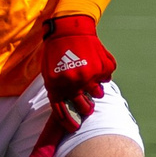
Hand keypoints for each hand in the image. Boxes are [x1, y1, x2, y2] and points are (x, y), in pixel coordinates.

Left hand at [40, 13, 114, 129]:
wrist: (69, 28)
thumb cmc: (56, 51)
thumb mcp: (49, 73)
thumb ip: (57, 90)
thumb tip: (67, 108)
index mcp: (57, 87)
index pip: (63, 113)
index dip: (70, 123)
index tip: (75, 128)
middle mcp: (74, 84)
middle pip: (85, 108)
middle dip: (87, 108)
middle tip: (88, 105)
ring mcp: (90, 76)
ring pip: (98, 94)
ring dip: (95, 88)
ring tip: (90, 77)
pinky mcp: (103, 67)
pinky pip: (106, 77)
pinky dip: (102, 73)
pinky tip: (94, 62)